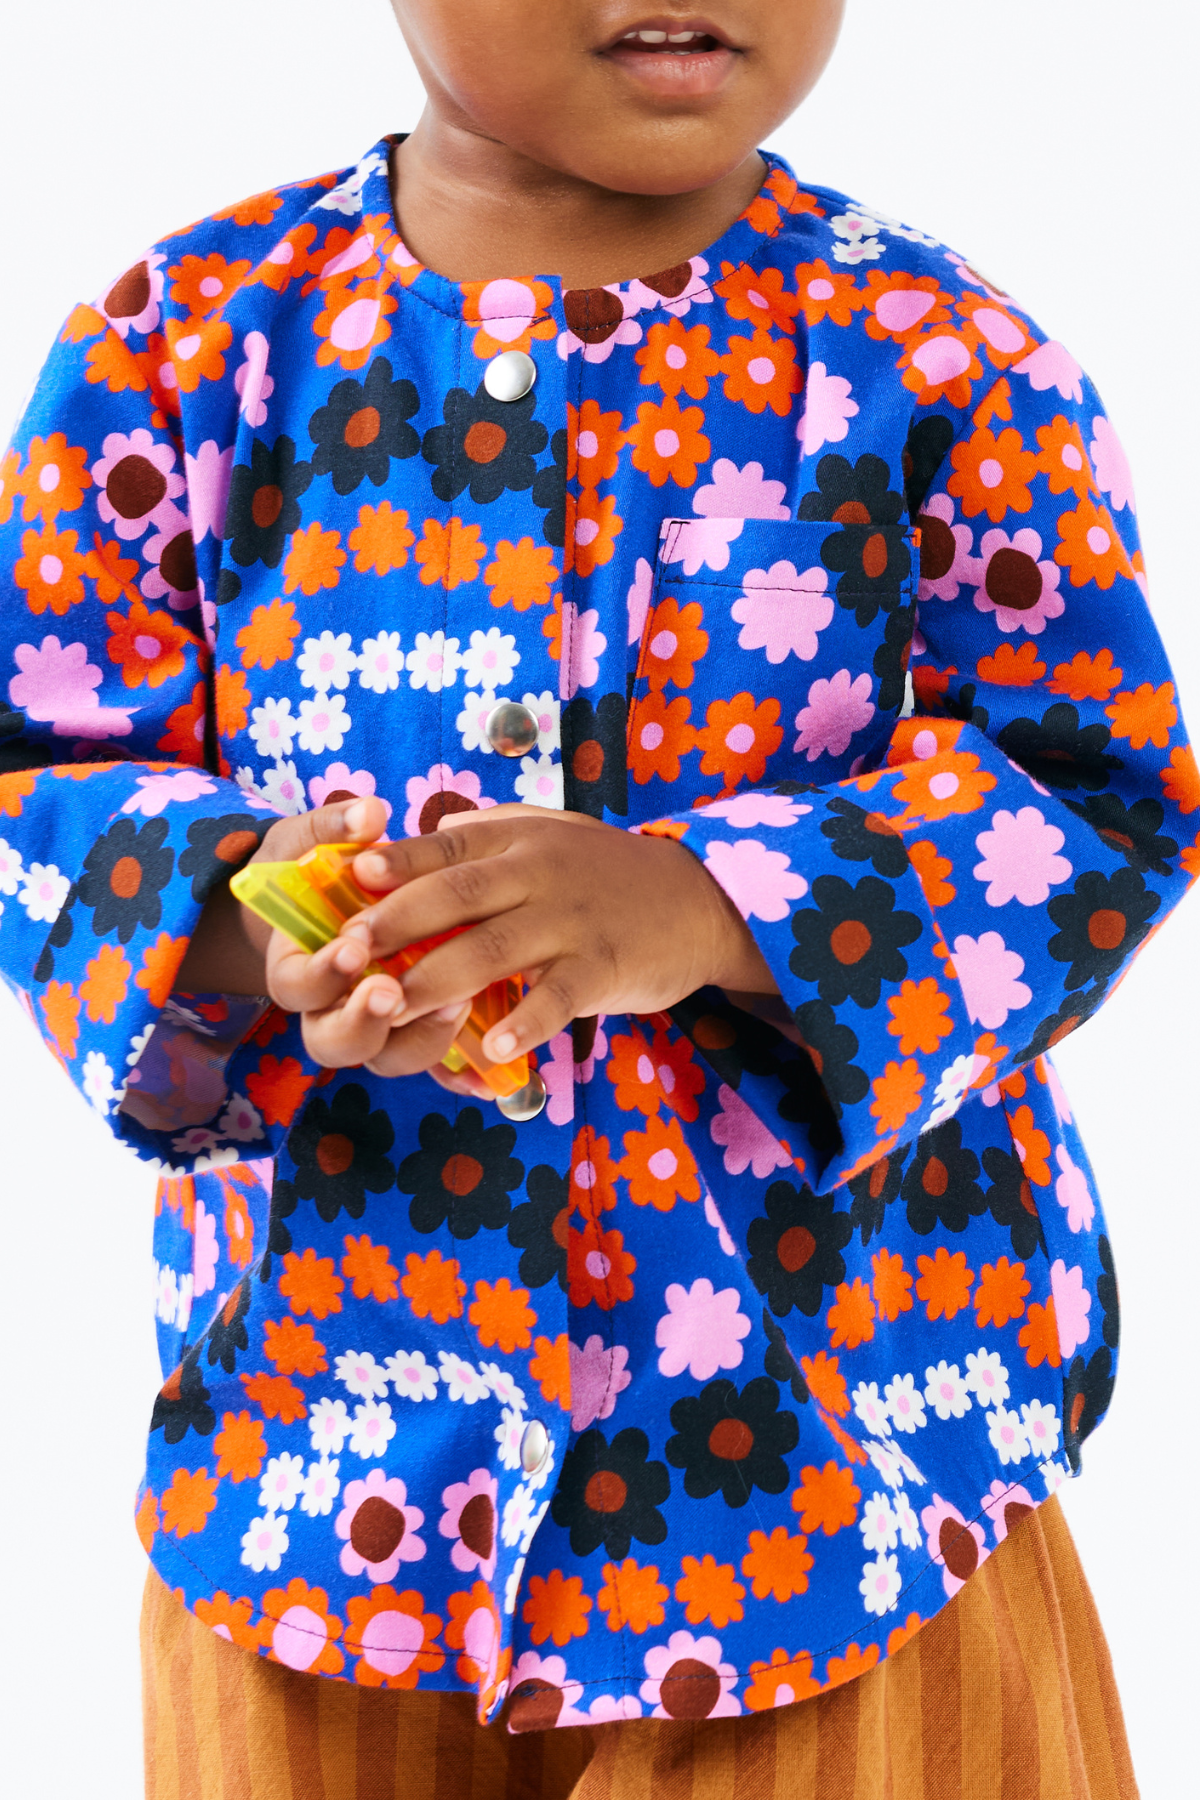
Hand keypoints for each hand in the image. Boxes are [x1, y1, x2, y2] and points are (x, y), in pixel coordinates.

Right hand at [174, 796, 476, 1089]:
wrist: (346, 901)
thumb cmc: (323, 868)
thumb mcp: (317, 841)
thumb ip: (337, 828)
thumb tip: (368, 813)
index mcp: (298, 963)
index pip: (297, 986)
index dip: (322, 974)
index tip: (353, 949)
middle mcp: (332, 1006)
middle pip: (334, 1043)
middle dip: (363, 1022)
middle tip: (393, 992)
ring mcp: (379, 1025)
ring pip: (391, 1057)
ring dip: (421, 1039)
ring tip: (458, 1003)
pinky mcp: (420, 1031)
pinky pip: (438, 1068)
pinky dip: (464, 1073)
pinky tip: (493, 1070)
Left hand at [319, 803, 778, 1080]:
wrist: (698, 900)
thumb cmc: (607, 872)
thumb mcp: (549, 832)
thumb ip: (487, 836)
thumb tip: (422, 835)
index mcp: (516, 840)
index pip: (445, 847)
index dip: (396, 863)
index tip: (351, 878)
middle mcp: (538, 874)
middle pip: (456, 896)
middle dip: (397, 924)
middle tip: (348, 953)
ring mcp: (569, 922)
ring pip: (493, 949)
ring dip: (438, 979)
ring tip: (393, 1006)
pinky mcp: (600, 967)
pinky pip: (554, 999)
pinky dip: (522, 1023)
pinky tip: (489, 1049)